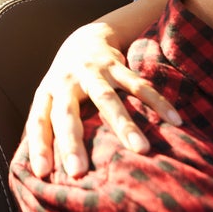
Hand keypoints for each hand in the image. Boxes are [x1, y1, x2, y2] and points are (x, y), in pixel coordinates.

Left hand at [25, 20, 181, 177]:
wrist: (85, 38)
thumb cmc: (66, 83)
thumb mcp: (50, 100)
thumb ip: (47, 129)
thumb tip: (42, 173)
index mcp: (47, 93)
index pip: (38, 121)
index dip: (38, 146)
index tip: (42, 173)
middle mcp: (66, 82)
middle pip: (67, 113)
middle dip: (71, 142)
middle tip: (78, 172)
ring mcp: (91, 72)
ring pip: (106, 99)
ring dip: (123, 124)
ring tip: (140, 150)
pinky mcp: (116, 65)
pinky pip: (138, 85)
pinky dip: (157, 102)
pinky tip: (174, 120)